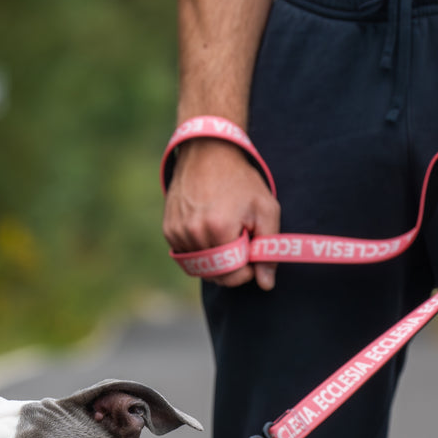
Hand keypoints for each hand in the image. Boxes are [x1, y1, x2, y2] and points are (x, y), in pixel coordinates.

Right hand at [163, 138, 279, 288]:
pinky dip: (200, 251)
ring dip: (215, 259)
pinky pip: (186, 256)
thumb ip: (268, 248)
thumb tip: (265, 285)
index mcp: (220, 228)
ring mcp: (178, 232)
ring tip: (224, 233)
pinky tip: (209, 231)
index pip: (233, 275)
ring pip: (200, 268)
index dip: (247, 271)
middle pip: (215, 275)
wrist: (208, 152)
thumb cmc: (241, 180)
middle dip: (232, 268)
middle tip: (240, 244)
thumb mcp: (266, 208)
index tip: (253, 256)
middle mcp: (194, 233)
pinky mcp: (169, 230)